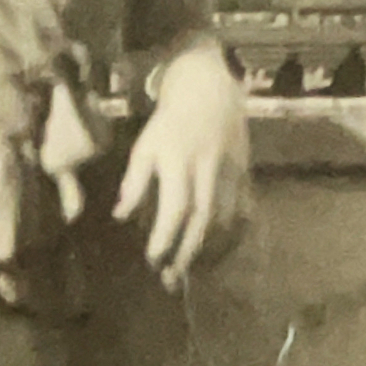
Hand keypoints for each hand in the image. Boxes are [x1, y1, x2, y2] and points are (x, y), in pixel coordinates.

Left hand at [114, 43, 249, 289]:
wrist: (210, 88)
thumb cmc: (169, 121)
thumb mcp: (144, 146)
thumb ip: (134, 181)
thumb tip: (120, 216)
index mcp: (178, 161)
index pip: (175, 207)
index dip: (164, 236)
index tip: (152, 259)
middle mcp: (207, 169)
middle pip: (201, 219)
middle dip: (187, 251)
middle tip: (172, 276)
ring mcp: (230, 171)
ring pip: (224, 218)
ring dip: (208, 248)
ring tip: (192, 269)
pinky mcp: (245, 172)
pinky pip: (242, 209)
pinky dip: (232, 233)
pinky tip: (219, 250)